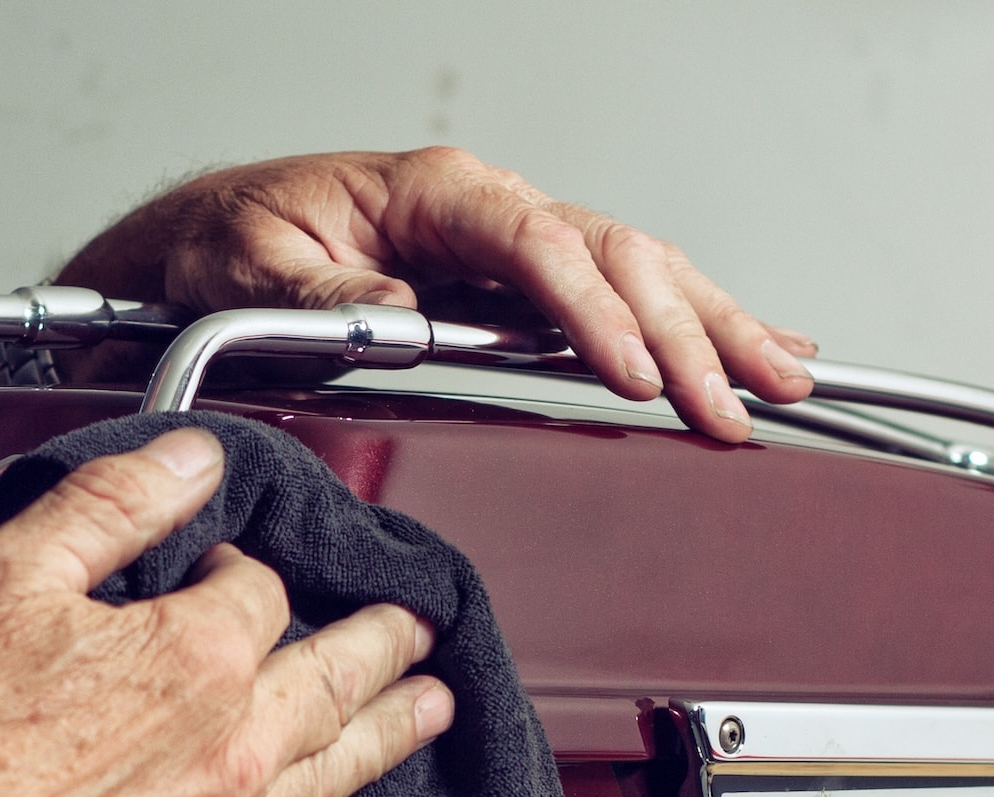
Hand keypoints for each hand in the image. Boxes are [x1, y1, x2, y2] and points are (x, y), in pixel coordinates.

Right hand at [0, 429, 450, 796]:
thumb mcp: (5, 576)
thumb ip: (111, 505)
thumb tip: (189, 456)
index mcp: (197, 656)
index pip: (259, 590)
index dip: (242, 568)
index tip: (225, 567)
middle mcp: (233, 752)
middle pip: (335, 678)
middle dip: (384, 643)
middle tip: (420, 626)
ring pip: (337, 773)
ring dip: (392, 732)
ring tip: (431, 707)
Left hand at [57, 147, 815, 442]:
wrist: (210, 242)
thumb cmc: (230, 245)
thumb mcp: (255, 270)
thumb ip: (328, 298)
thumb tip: (399, 318)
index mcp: (433, 196)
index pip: (538, 247)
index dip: (594, 311)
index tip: (633, 372)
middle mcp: (486, 209)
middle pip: (614, 257)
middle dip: (684, 331)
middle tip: (735, 403)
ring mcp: (508, 241)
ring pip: (638, 270)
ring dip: (714, 326)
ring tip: (782, 377)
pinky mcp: (515, 279)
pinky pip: (620, 290)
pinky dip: (692, 319)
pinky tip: (752, 344)